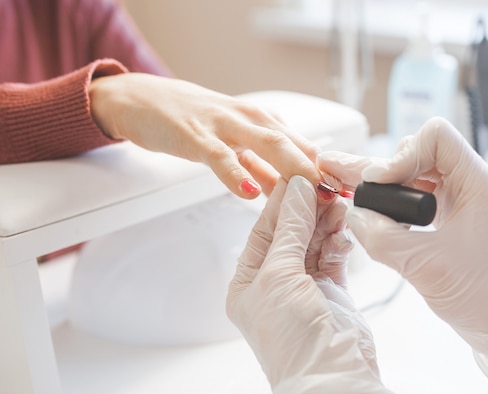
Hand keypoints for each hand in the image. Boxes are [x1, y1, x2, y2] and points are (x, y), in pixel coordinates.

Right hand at [88, 73, 321, 197]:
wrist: (144, 100)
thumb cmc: (193, 122)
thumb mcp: (235, 145)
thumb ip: (262, 170)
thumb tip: (291, 194)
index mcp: (262, 122)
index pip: (302, 146)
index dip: (323, 171)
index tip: (341, 195)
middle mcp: (249, 119)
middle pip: (292, 144)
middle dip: (317, 170)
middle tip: (334, 197)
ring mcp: (223, 124)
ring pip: (265, 143)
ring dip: (290, 167)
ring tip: (307, 192)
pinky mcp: (194, 134)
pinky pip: (218, 155)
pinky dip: (235, 174)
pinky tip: (248, 191)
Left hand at [226, 176, 407, 393]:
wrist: (332, 377)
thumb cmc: (293, 339)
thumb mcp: (282, 275)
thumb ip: (290, 228)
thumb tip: (296, 190)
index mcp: (248, 281)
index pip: (264, 229)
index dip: (281, 201)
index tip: (297, 175)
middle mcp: (274, 283)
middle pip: (291, 232)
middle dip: (308, 209)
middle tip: (324, 186)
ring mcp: (304, 286)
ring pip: (314, 241)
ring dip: (326, 222)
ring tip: (339, 204)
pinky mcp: (331, 290)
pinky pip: (333, 256)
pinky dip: (339, 242)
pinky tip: (344, 232)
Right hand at [317, 117, 487, 383]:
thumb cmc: (482, 295)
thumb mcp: (426, 265)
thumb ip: (384, 237)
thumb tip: (354, 214)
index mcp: (477, 183)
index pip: (436, 137)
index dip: (402, 155)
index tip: (381, 184)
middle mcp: (466, 182)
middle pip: (415, 151)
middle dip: (377, 166)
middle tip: (336, 169)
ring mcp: (454, 197)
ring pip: (409, 172)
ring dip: (377, 180)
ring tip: (339, 179)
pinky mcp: (443, 213)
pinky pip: (410, 194)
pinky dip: (385, 197)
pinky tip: (359, 200)